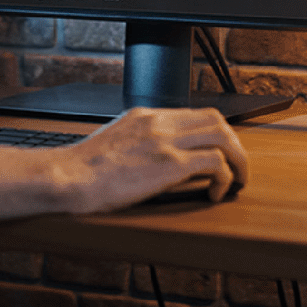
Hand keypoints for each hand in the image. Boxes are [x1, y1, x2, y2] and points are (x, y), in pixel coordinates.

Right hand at [0, 105, 247, 223]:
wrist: (69, 177)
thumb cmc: (84, 169)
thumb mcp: (115, 143)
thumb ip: (139, 142)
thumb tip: (156, 160)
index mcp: (144, 116)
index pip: (195, 113)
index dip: (216, 133)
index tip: (220, 153)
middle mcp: (158, 122)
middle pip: (217, 119)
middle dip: (234, 145)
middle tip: (236, 167)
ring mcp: (164, 141)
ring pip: (223, 136)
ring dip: (238, 160)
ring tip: (235, 181)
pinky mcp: (169, 164)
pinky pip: (215, 164)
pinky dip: (225, 179)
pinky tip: (215, 194)